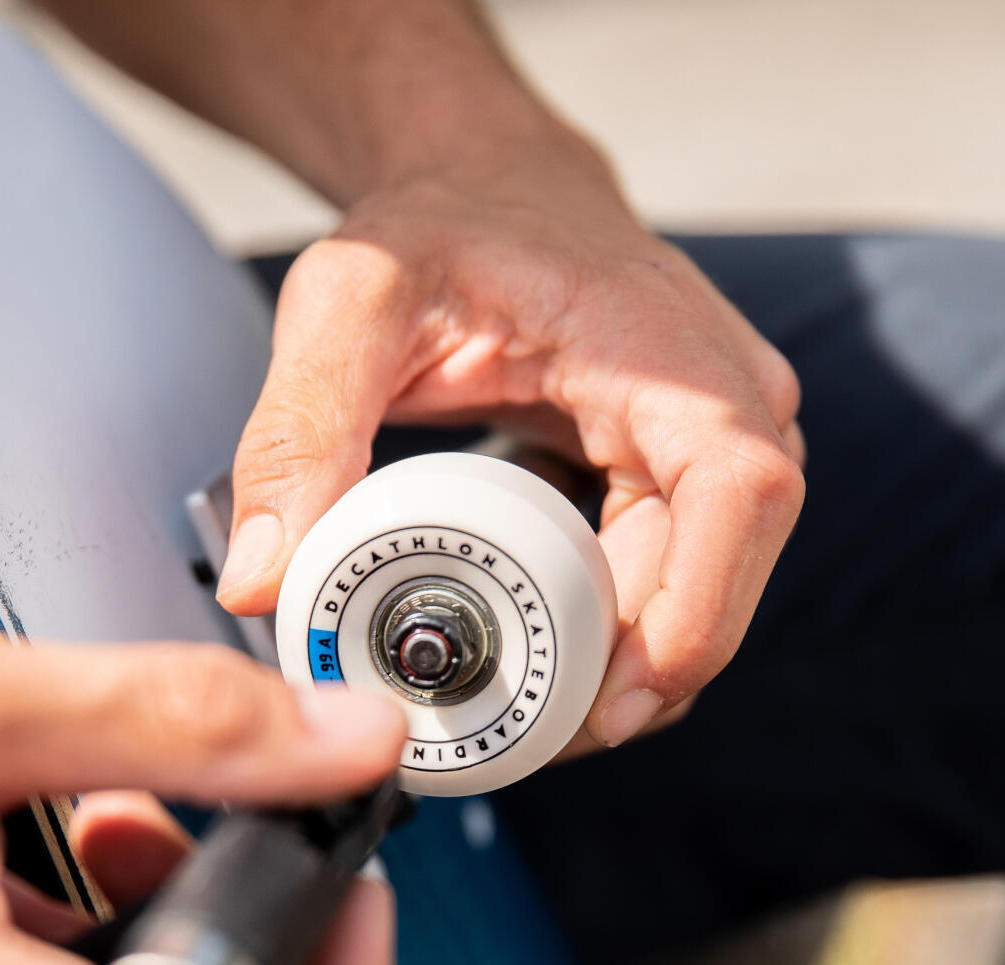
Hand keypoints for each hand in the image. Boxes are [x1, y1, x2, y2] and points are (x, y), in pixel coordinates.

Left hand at [216, 123, 804, 749]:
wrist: (487, 186)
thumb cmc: (439, 226)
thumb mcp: (352, 303)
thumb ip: (299, 428)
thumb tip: (263, 579)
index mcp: (674, 353)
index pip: (741, 494)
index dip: (695, 612)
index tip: (614, 701)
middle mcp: (728, 400)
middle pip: (721, 574)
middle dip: (632, 676)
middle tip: (517, 738)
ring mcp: (717, 443)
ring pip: (699, 594)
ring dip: (620, 668)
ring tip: (512, 715)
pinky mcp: (686, 476)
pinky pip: (669, 579)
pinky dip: (611, 635)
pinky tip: (535, 665)